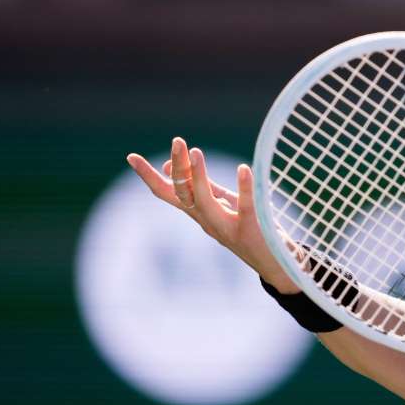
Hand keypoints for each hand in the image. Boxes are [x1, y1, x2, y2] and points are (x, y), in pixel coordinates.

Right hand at [126, 137, 298, 292]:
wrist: (273, 263)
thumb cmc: (246, 228)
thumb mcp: (219, 205)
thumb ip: (200, 186)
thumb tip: (169, 167)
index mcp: (198, 213)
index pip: (167, 193)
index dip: (148, 176)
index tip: (131, 157)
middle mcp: (206, 221)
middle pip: (183, 194)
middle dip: (178, 167)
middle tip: (177, 140)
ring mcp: (226, 227)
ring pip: (205, 202)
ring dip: (199, 177)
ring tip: (196, 151)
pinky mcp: (250, 229)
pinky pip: (245, 207)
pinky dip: (244, 187)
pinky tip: (244, 168)